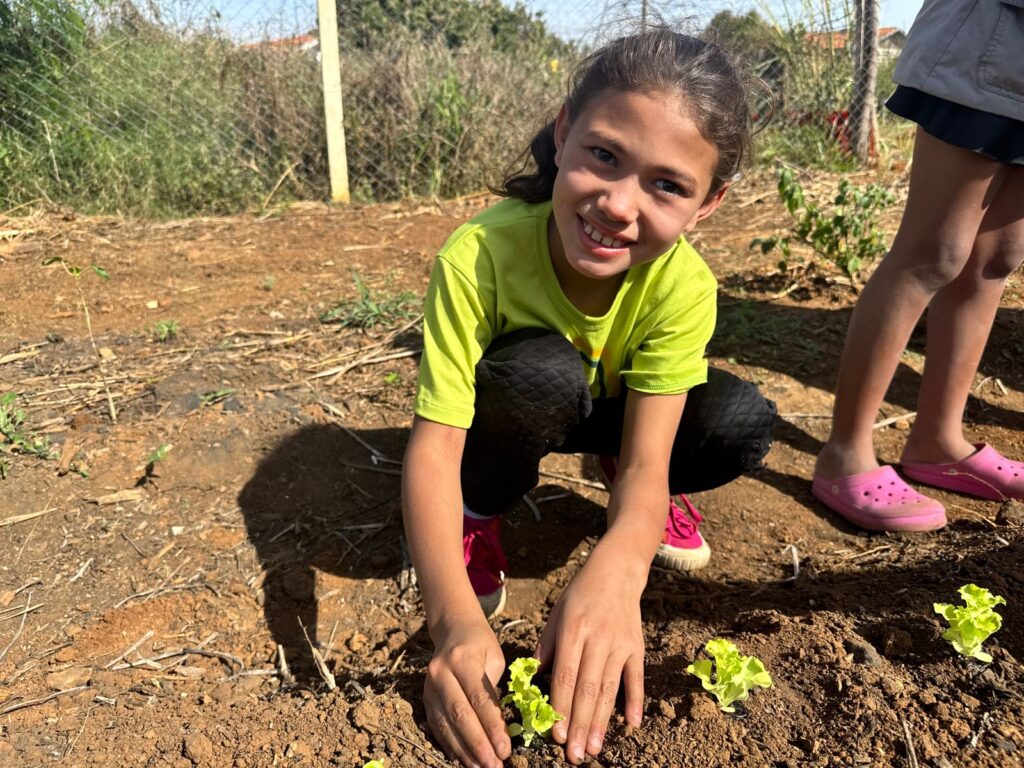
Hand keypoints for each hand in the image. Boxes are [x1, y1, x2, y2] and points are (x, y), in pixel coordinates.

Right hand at [424, 617, 510, 767]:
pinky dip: (449, 744)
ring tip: (479, 767)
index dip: (492, 727)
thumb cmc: (480, 643)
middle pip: (459, 714)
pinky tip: (461, 758)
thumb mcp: (494, 657)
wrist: (453, 628)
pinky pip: (435, 725)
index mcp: (462, 659)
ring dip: (463, 750)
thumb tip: (497, 727)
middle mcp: (441, 673)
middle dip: (477, 744)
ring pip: (444, 724)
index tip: (505, 749)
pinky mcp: (424, 697)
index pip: (478, 699)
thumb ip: (493, 690)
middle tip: (493, 765)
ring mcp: (429, 686)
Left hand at [536, 544, 645, 764]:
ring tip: (593, 748)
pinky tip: (631, 724)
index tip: (554, 735)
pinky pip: (636, 678)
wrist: (616, 572)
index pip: (564, 677)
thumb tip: (533, 679)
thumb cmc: (579, 596)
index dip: (559, 708)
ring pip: (609, 689)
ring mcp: (620, 644)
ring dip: (601, 721)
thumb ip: (546, 647)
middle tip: (573, 755)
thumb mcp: (556, 614)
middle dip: (578, 725)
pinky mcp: (637, 647)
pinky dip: (635, 701)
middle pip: (587, 689)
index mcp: (573, 631)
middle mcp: (597, 639)